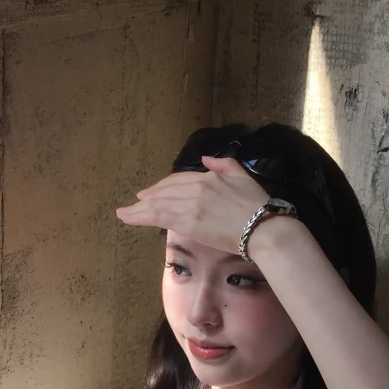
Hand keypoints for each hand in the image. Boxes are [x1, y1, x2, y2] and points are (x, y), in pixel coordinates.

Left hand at [116, 155, 269, 254]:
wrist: (264, 228)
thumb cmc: (258, 206)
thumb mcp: (243, 177)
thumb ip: (224, 164)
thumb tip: (206, 159)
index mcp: (209, 177)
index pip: (178, 179)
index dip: (162, 186)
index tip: (151, 192)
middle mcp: (196, 187)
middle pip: (165, 191)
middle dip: (148, 197)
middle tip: (135, 203)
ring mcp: (190, 204)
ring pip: (157, 204)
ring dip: (138, 209)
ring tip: (124, 213)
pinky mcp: (188, 222)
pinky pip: (158, 216)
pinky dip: (139, 216)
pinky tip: (127, 218)